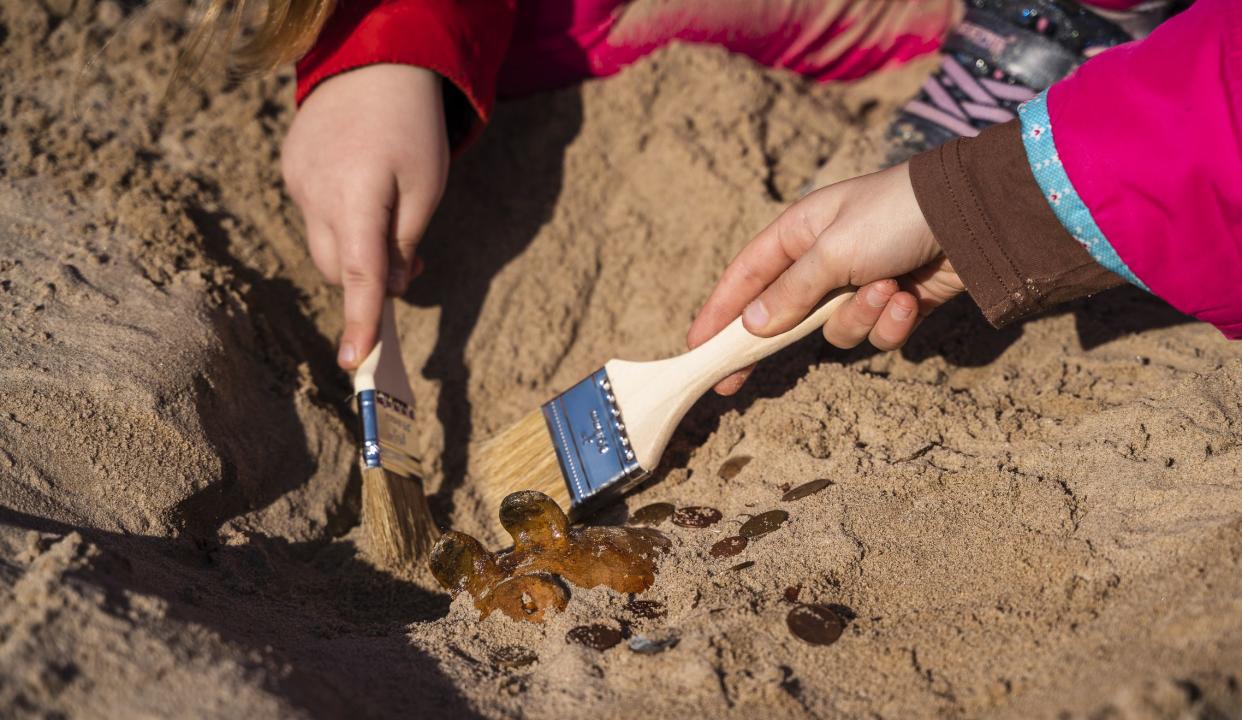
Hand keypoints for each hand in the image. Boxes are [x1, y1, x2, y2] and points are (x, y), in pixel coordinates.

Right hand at [282, 64, 449, 368]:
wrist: (373, 64)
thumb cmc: (412, 128)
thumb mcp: (427, 187)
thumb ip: (404, 241)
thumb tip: (389, 290)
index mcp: (357, 196)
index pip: (357, 273)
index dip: (359, 319)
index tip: (353, 360)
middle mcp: (316, 193)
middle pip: (334, 268)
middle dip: (367, 279)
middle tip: (412, 260)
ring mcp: (296, 181)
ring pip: (323, 244)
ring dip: (354, 249)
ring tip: (390, 217)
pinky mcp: (290, 171)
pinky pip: (314, 214)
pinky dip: (340, 221)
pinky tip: (362, 185)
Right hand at [687, 162, 964, 394]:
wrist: (974, 216)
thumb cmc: (894, 216)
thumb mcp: (833, 250)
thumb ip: (791, 292)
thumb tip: (751, 326)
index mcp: (799, 234)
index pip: (745, 278)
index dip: (718, 312)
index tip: (696, 346)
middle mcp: (825, 261)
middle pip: (782, 315)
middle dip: (773, 342)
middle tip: (739, 382)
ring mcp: (860, 285)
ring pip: (835, 330)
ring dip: (859, 317)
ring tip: (887, 290)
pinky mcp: (895, 305)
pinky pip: (877, 333)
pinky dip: (892, 321)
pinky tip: (910, 297)